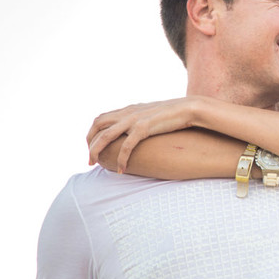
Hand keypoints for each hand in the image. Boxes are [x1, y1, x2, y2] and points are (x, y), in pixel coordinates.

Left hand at [87, 97, 202, 171]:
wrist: (189, 108)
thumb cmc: (173, 114)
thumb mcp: (151, 114)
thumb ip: (140, 119)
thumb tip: (136, 131)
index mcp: (128, 109)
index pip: (100, 119)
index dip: (92, 134)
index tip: (92, 148)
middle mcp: (127, 112)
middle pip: (97, 125)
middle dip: (90, 143)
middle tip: (91, 160)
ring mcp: (134, 119)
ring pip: (106, 136)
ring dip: (97, 151)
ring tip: (95, 165)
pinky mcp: (144, 128)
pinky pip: (126, 146)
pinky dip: (121, 159)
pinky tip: (121, 170)